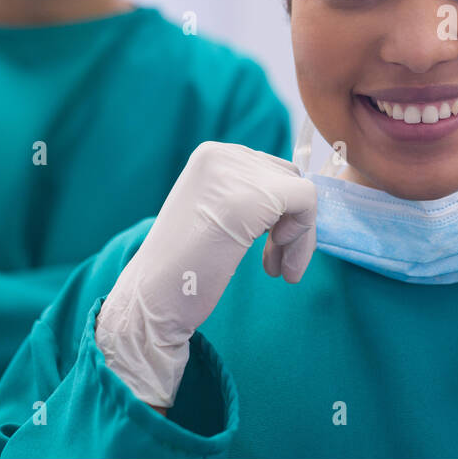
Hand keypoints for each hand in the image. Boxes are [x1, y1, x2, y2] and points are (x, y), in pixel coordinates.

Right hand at [95, 141, 316, 407]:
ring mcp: (235, 174)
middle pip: (288, 179)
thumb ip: (249, 195)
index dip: (279, 211)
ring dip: (299, 236)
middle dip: (291, 223)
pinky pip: (306, 201)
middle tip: (275, 265)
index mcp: (211, 156)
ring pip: (300, 192)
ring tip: (279, 271)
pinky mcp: (252, 198)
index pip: (270, 170)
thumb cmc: (184, 269)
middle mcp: (222, 155)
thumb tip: (302, 195)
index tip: (270, 248)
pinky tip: (278, 266)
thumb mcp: (216, 215)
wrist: (151, 303)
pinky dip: (303, 236)